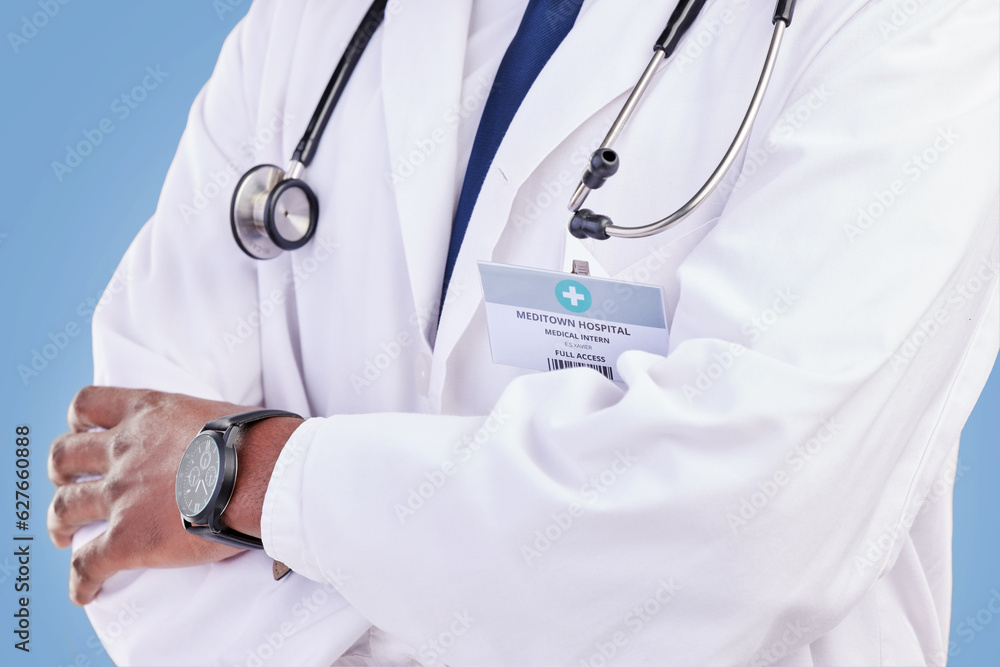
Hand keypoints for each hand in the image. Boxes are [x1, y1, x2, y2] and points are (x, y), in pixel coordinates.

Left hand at [46, 386, 301, 604]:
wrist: (262, 474)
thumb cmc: (259, 443)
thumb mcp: (222, 413)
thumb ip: (202, 425)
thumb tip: (225, 440)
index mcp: (148, 414)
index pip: (89, 405)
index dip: (79, 422)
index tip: (84, 432)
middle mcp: (125, 449)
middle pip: (66, 456)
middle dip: (62, 473)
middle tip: (68, 486)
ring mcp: (121, 494)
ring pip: (64, 508)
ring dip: (59, 523)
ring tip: (64, 536)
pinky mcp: (127, 538)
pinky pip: (87, 565)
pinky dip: (82, 581)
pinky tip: (86, 592)